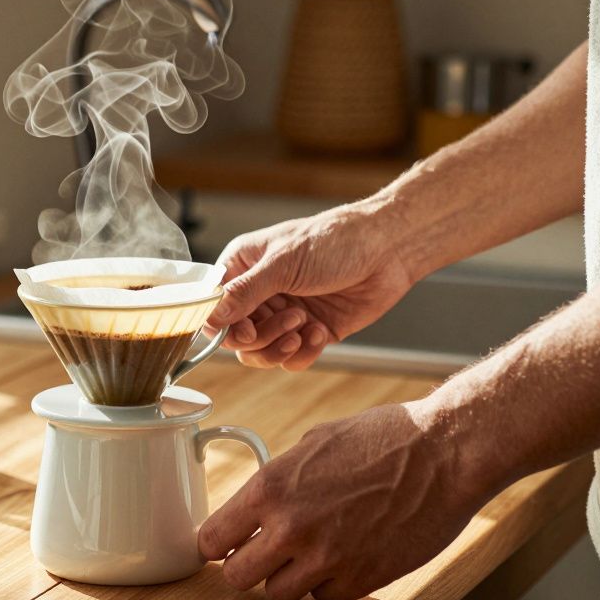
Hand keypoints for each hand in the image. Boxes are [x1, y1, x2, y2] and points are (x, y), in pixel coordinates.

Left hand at [197, 401, 484, 599]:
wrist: (445, 454)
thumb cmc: (384, 438)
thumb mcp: (314, 443)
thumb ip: (279, 479)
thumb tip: (257, 505)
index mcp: (270, 488)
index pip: (212, 539)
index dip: (216, 544)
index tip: (224, 544)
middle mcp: (291, 528)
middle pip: (237, 578)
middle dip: (246, 567)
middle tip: (261, 555)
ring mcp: (326, 559)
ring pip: (278, 595)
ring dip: (286, 579)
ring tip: (306, 554)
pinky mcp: (361, 580)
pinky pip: (324, 597)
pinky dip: (328, 584)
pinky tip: (343, 556)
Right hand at [206, 201, 417, 369]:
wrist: (387, 250)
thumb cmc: (335, 241)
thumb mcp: (283, 262)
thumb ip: (245, 292)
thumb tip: (212, 317)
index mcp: (244, 267)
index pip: (215, 307)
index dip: (225, 326)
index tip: (245, 331)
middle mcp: (260, 293)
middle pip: (237, 337)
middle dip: (261, 336)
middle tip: (289, 319)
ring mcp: (284, 315)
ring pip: (262, 353)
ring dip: (280, 347)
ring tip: (304, 326)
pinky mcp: (309, 333)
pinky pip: (292, 359)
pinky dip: (304, 352)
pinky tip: (320, 331)